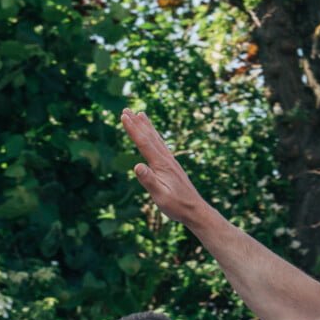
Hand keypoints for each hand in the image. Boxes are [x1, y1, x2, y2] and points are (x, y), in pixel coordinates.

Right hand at [121, 109, 212, 226]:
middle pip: (150, 136)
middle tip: (126, 109)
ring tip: (140, 114)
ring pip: (156, 139)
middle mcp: (166, 159)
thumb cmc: (177, 206)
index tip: (123, 116)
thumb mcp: (160, 196)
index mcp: (161, 164)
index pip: (144, 143)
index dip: (133, 129)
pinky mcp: (172, 166)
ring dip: (147, 126)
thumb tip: (137, 166)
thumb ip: (149, 181)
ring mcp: (170, 161)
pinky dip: (155, 137)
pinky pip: (161, 146)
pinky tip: (154, 136)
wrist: (195, 210)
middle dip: (137, 123)